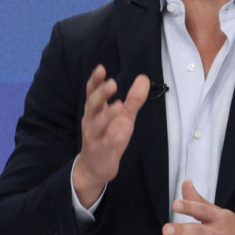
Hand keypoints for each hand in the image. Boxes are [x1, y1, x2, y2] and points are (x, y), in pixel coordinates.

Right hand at [73, 65, 149, 207]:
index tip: (100, 68)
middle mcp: (91, 120)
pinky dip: (111, 138)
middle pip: (92, 104)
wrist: (95, 166)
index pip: (92, 92)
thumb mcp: (123, 115)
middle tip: (112, 83)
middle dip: (101, 93)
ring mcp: (94, 136)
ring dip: (106, 115)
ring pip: (96, 124)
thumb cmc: (108, 135)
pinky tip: (119, 133)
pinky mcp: (101, 151)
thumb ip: (133, 98)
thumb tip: (144, 77)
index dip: (95, 80)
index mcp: (95, 109)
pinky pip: (105, 144)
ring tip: (119, 105)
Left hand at [162, 179, 234, 234]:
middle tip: (167, 230)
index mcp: (217, 217)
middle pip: (199, 232)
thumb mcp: (216, 211)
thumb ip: (198, 199)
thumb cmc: (229, 226)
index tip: (175, 204)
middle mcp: (218, 232)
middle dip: (182, 230)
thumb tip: (186, 183)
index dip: (188, 206)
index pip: (201, 209)